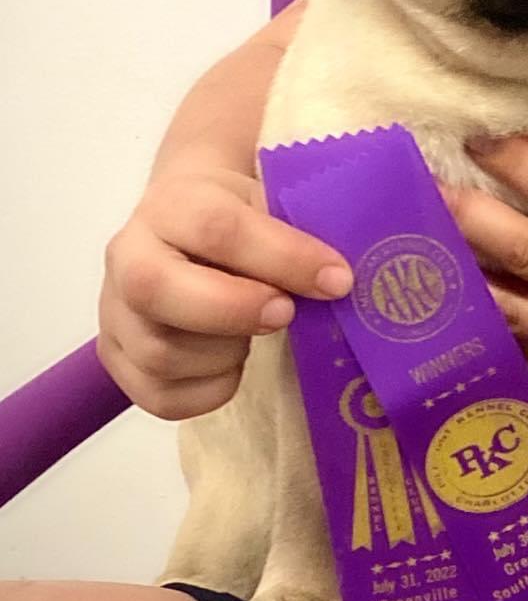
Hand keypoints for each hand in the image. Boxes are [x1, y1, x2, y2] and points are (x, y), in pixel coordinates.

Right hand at [99, 163, 352, 419]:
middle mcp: (127, 256)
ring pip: (162, 353)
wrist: (189, 222)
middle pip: (159, 291)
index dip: (282, 258)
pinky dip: (211, 389)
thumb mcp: (271, 203)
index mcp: (171, 204)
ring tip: (256, 329)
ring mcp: (114, 312)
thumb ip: (300, 234)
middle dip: (236, 310)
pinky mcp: (117, 360)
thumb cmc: (241, 214)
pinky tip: (234, 360)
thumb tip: (341, 281)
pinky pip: (162, 397)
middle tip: (287, 312)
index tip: (337, 280)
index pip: (217, 229)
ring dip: (227, 352)